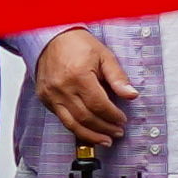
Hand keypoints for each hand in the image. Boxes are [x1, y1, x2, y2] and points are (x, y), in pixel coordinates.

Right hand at [34, 27, 132, 152]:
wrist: (52, 37)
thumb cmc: (78, 44)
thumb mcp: (104, 56)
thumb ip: (118, 78)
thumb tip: (132, 95)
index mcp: (79, 76)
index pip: (99, 105)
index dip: (112, 116)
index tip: (122, 120)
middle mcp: (62, 88)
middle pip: (86, 118)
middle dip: (104, 128)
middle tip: (117, 132)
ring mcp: (51, 95)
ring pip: (72, 124)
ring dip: (90, 135)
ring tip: (105, 140)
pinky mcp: (45, 99)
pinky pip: (62, 119)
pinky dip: (76, 128)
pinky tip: (88, 132)